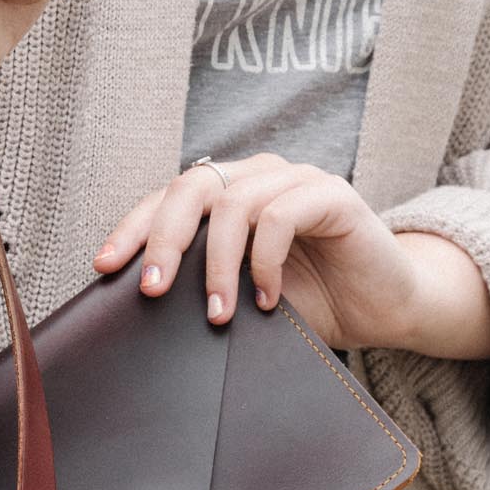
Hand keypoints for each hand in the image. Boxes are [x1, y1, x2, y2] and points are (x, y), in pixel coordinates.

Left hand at [92, 154, 489, 360]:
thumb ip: (204, 286)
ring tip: (218, 314)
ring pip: (234, 204)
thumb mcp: (244, 296)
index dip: (133, 229)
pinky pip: (281, 215)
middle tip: (153, 289)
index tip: (104, 268)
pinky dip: (265, 262)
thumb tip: (144, 301)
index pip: (169, 198)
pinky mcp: (333, 194)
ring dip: (218, 265)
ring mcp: (297, 180)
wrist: (385, 309)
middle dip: (164, 238)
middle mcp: (260, 176)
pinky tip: (268, 300)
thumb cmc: (313, 302)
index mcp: (232, 192)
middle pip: (192, 187)